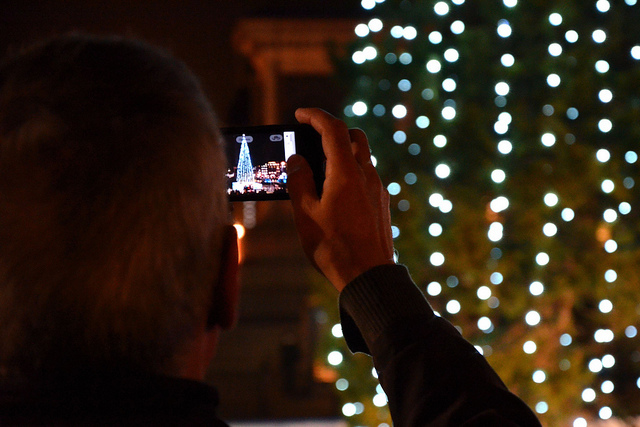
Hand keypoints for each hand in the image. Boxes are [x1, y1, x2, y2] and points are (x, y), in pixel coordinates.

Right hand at [288, 108, 394, 290]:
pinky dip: (349, 173)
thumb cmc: (334, 247)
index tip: (300, 114)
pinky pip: (365, 177)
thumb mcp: (306, 214)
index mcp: (346, 173)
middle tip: (311, 139)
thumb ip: (300, 182)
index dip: (315, 116)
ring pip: (361, 158)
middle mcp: (367, 175)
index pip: (333, 129)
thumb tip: (297, 160)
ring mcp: (378, 190)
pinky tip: (333, 193)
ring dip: (341, 154)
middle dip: (332, 131)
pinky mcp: (382, 204)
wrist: (369, 277)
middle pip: (354, 137)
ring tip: (318, 170)